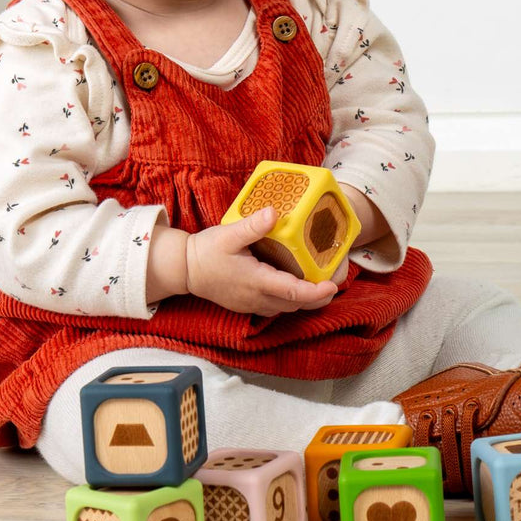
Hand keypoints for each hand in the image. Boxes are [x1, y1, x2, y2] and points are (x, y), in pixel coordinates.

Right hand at [185, 205, 338, 316]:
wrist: (184, 270)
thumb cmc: (206, 251)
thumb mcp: (229, 234)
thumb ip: (253, 226)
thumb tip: (274, 213)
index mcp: (256, 281)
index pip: (294, 293)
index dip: (316, 292)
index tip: (333, 285)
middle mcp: (257, 298)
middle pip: (296, 305)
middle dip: (318, 298)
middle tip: (335, 284)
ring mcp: (252, 304)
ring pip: (286, 308)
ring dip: (305, 300)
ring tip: (321, 285)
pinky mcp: (248, 304)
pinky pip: (276, 307)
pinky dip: (291, 300)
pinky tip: (296, 286)